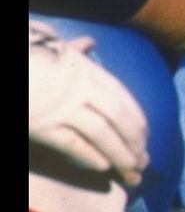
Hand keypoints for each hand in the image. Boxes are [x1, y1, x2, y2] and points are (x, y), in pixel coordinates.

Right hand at [28, 22, 147, 184]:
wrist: (5, 66)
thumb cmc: (25, 58)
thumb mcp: (50, 47)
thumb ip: (74, 49)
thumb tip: (90, 42)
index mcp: (83, 68)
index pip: (120, 95)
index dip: (135, 117)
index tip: (145, 135)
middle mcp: (77, 87)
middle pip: (116, 115)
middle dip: (133, 138)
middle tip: (143, 158)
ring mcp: (59, 106)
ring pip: (100, 132)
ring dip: (119, 152)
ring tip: (130, 169)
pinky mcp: (40, 125)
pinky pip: (72, 143)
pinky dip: (89, 156)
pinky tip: (102, 167)